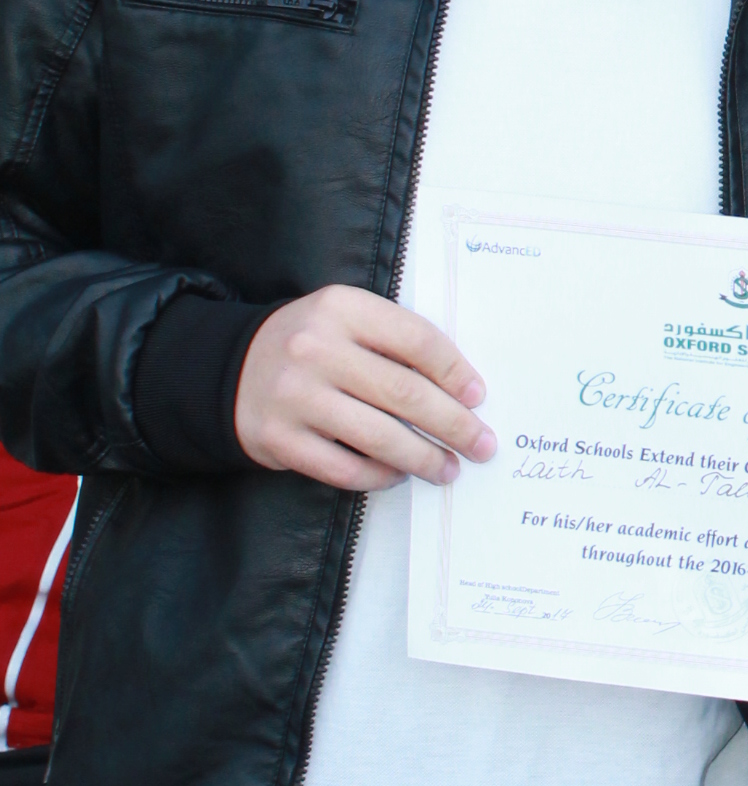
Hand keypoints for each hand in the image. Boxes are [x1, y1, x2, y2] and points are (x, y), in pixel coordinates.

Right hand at [235, 286, 495, 492]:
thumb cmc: (310, 346)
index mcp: (342, 308)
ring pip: (379, 436)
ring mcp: (295, 396)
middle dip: (453, 424)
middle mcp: (315, 349)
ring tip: (447, 468)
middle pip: (405, 393)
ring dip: (423, 458)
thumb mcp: (347, 320)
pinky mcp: (279, 439)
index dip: (455, 372)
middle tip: (481, 444)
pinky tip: (398, 475)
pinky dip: (379, 476)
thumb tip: (461, 391)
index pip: (416, 339)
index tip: (478, 398)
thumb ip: (395, 342)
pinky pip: (344, 468)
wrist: (229, 369)